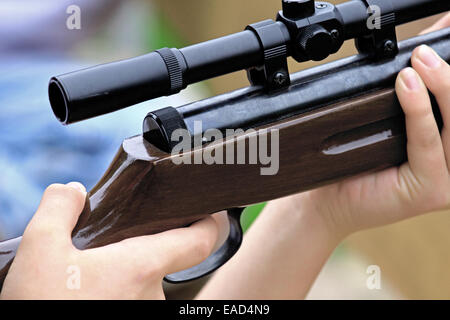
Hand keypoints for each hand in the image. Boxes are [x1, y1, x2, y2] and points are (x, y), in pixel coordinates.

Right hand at [0, 182, 217, 299]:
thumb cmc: (42, 305)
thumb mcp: (39, 250)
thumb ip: (59, 209)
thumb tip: (72, 191)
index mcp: (141, 267)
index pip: (199, 242)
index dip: (209, 224)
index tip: (208, 211)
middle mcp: (152, 296)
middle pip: (163, 261)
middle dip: (143, 247)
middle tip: (115, 236)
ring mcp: (143, 313)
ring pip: (145, 285)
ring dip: (127, 273)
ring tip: (91, 268)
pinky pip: (134, 299)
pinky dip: (120, 290)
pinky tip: (90, 289)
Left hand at [284, 17, 449, 238]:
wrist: (328, 200)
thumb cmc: (357, 162)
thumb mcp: (389, 122)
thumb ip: (411, 95)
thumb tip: (421, 55)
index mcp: (447, 149)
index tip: (443, 46)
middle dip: (448, 77)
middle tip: (425, 51)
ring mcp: (447, 180)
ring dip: (439, 87)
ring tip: (418, 62)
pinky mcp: (431, 190)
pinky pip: (427, 143)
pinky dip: (419, 112)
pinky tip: (407, 87)